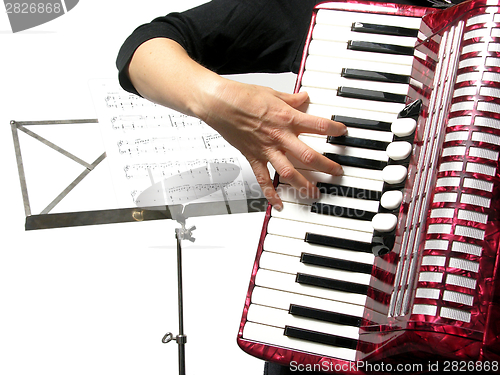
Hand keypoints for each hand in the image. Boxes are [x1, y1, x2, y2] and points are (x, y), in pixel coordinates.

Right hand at [200, 79, 346, 209]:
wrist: (221, 104)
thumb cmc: (243, 97)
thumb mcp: (273, 93)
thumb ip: (292, 99)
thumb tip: (304, 97)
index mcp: (287, 118)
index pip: (318, 125)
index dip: (334, 130)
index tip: (343, 133)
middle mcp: (280, 136)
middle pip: (308, 155)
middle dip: (326, 165)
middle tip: (337, 172)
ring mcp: (267, 150)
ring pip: (289, 172)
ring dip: (303, 184)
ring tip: (315, 193)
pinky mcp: (254, 157)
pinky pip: (264, 179)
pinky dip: (271, 193)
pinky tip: (279, 203)